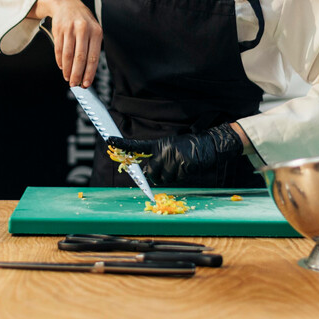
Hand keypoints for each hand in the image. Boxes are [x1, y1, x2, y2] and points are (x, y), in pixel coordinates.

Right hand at [29, 0, 102, 86]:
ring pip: (68, 55)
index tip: (86, 83)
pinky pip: (59, 50)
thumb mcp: (93, 30)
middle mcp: (84, 29)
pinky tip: (62, 67)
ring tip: (67, 78)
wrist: (66, 4)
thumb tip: (88, 71)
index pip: (93, 57)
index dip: (89, 72)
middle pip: (80, 58)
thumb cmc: (82, 21)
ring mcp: (70, 29)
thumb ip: (92, 47)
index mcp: (96, 31)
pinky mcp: (59, 30)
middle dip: (77, 74)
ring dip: (67, 70)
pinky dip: (60, 61)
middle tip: (75, 84)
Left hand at [107, 123, 243, 185]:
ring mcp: (173, 158)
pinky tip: (188, 167)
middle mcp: (164, 150)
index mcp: (159, 145)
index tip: (109, 140)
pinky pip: (177, 179)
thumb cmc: (189, 147)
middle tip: (168, 169)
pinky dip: (182, 176)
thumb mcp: (171, 148)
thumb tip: (148, 174)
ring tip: (180, 166)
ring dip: (171, 177)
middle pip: (151, 171)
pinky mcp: (184, 165)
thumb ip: (158, 158)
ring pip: (164, 178)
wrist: (209, 144)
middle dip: (156, 176)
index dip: (122, 144)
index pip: (137, 146)